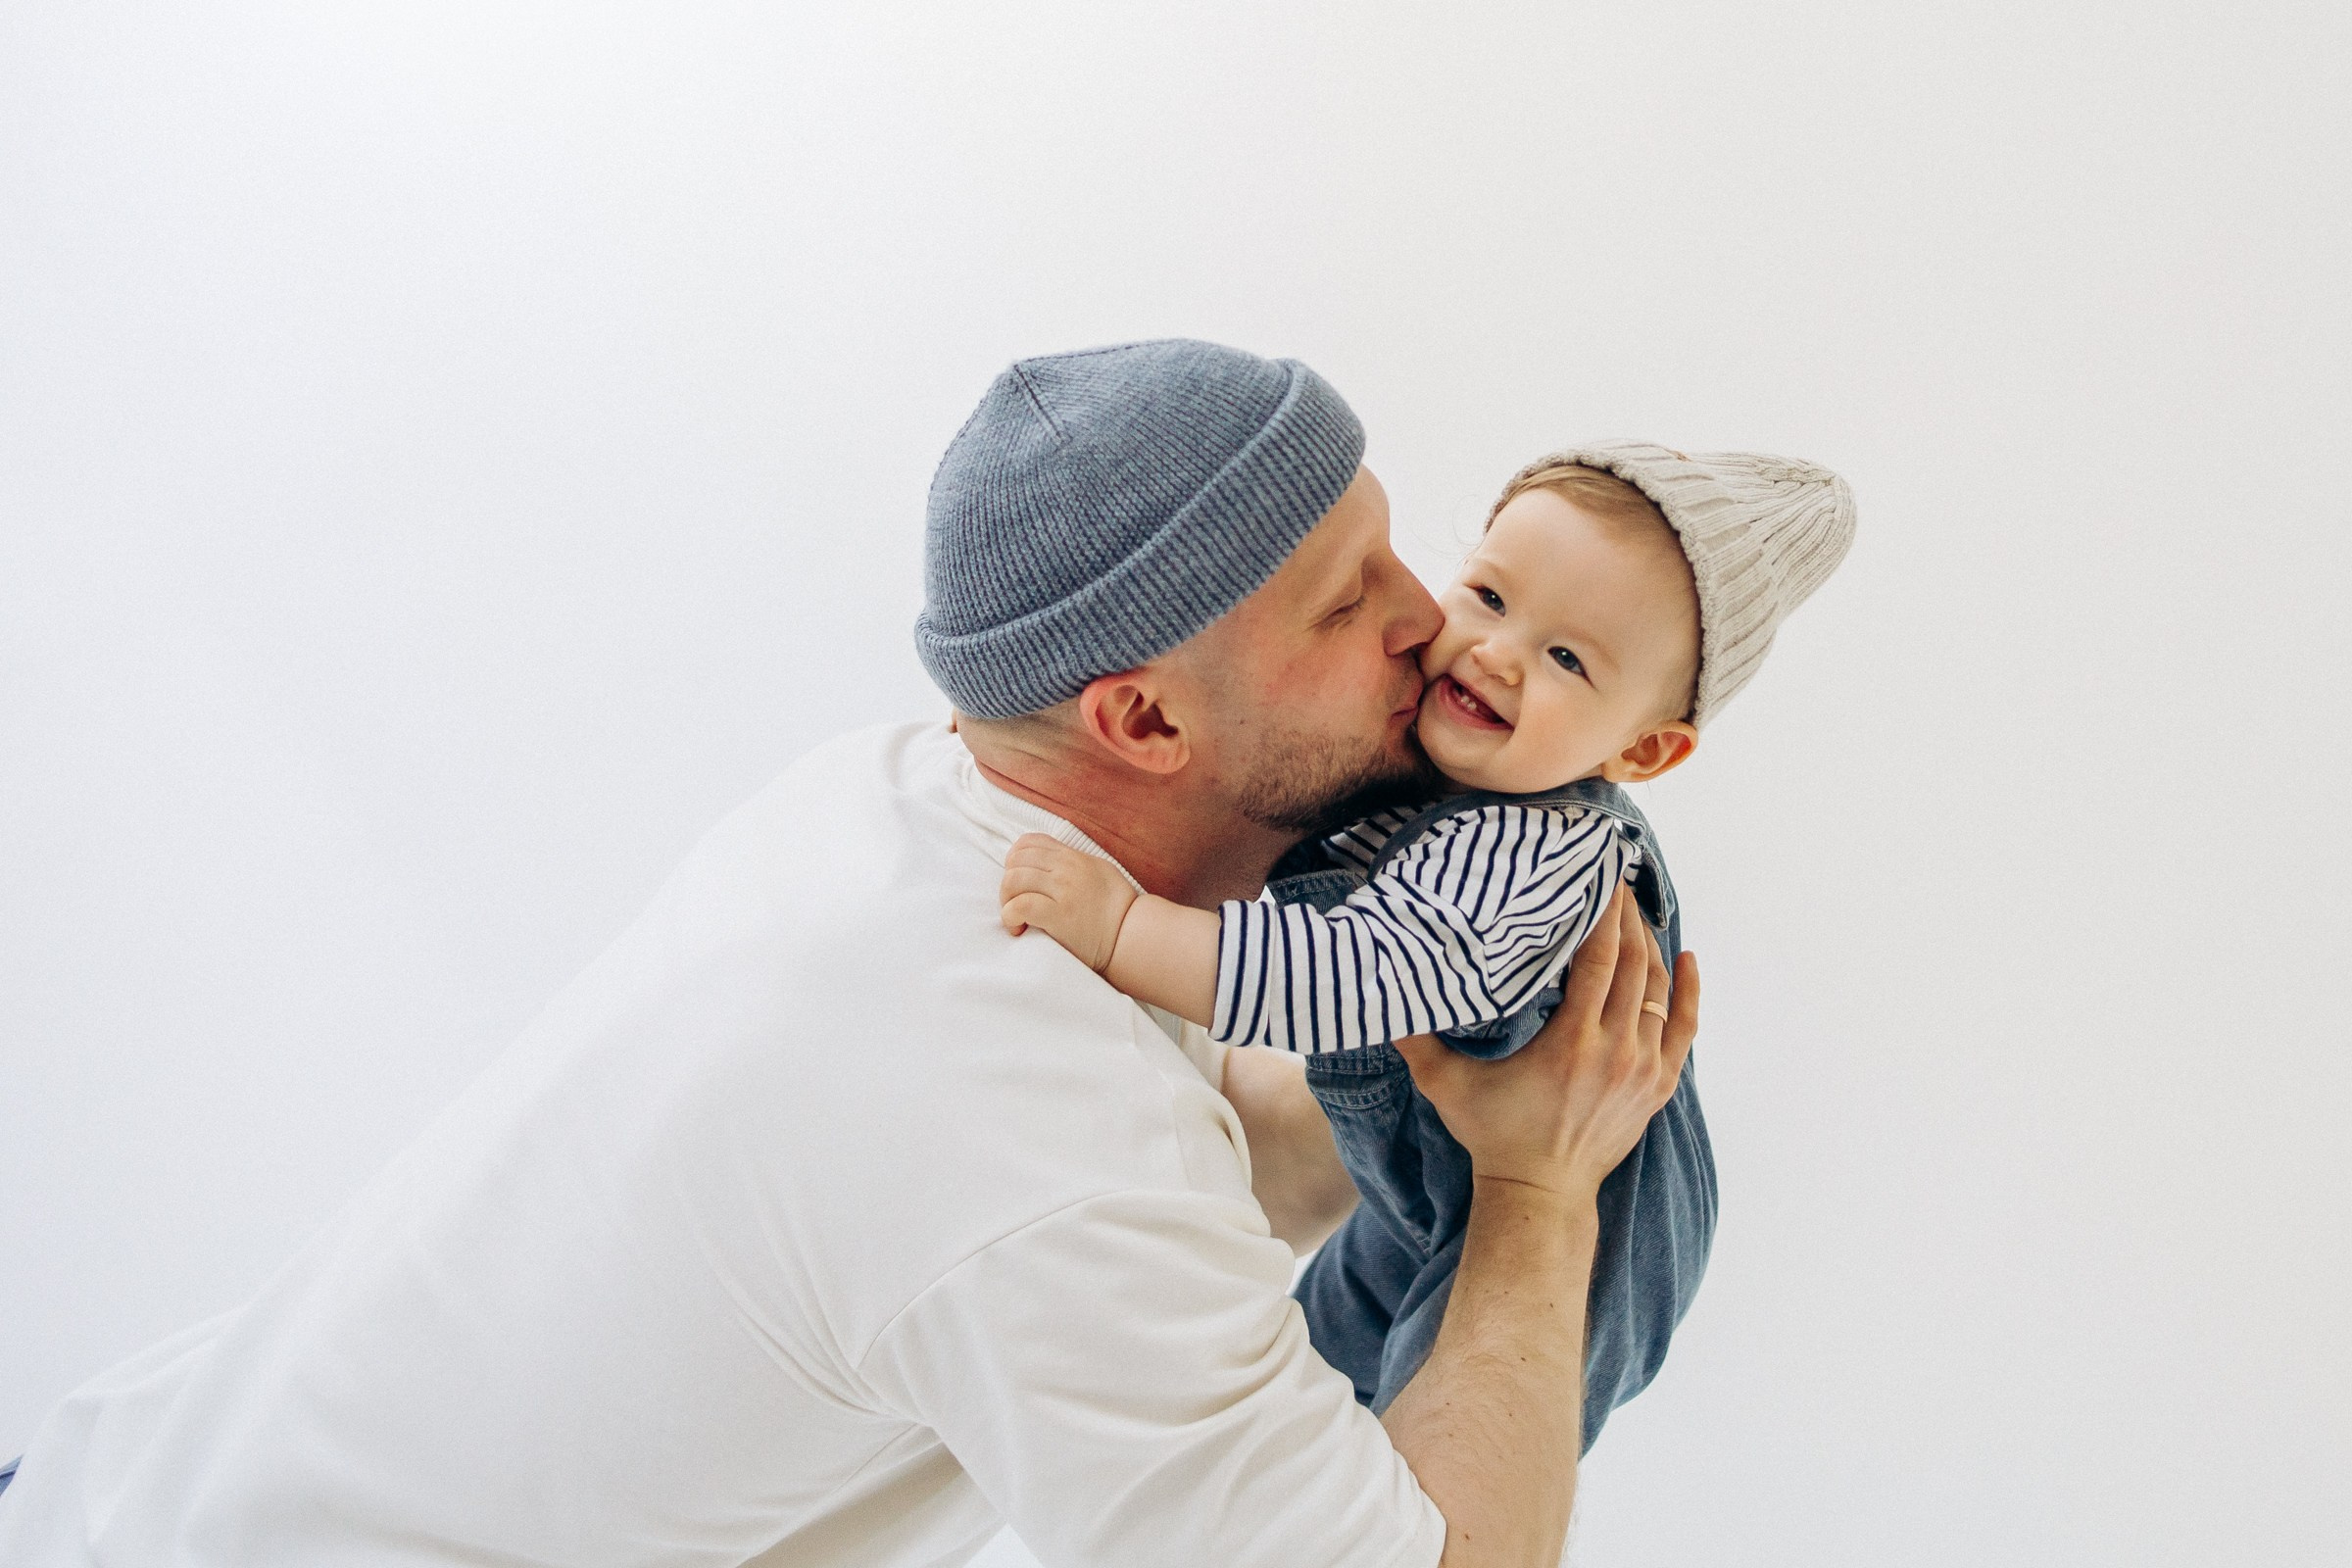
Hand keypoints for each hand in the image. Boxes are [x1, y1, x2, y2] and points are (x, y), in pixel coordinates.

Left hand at [999, 833, 1139, 973]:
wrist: (1133, 935)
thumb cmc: (1118, 908)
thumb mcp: (1098, 870)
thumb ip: (1072, 862)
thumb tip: (1047, 862)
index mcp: (1073, 856)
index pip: (1029, 842)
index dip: (1014, 859)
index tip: (1019, 880)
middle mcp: (1066, 868)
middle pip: (1015, 860)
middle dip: (1007, 883)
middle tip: (1015, 903)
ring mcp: (1063, 890)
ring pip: (1013, 880)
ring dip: (1006, 901)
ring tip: (1017, 918)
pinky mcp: (1059, 915)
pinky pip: (1021, 906)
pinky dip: (1011, 916)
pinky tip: (1019, 928)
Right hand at [1397, 886, 1698, 1199]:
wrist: (1540, 1193)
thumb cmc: (1493, 1135)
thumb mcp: (1446, 1085)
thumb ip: (1415, 1038)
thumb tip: (1380, 994)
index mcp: (1571, 1043)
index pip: (1598, 958)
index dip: (1602, 912)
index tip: (1598, 876)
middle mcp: (1615, 1051)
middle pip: (1633, 964)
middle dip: (1626, 917)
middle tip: (1613, 881)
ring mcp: (1643, 1069)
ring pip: (1656, 989)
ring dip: (1649, 945)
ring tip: (1634, 913)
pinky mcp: (1658, 1085)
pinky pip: (1683, 1027)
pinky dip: (1688, 990)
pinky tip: (1687, 958)